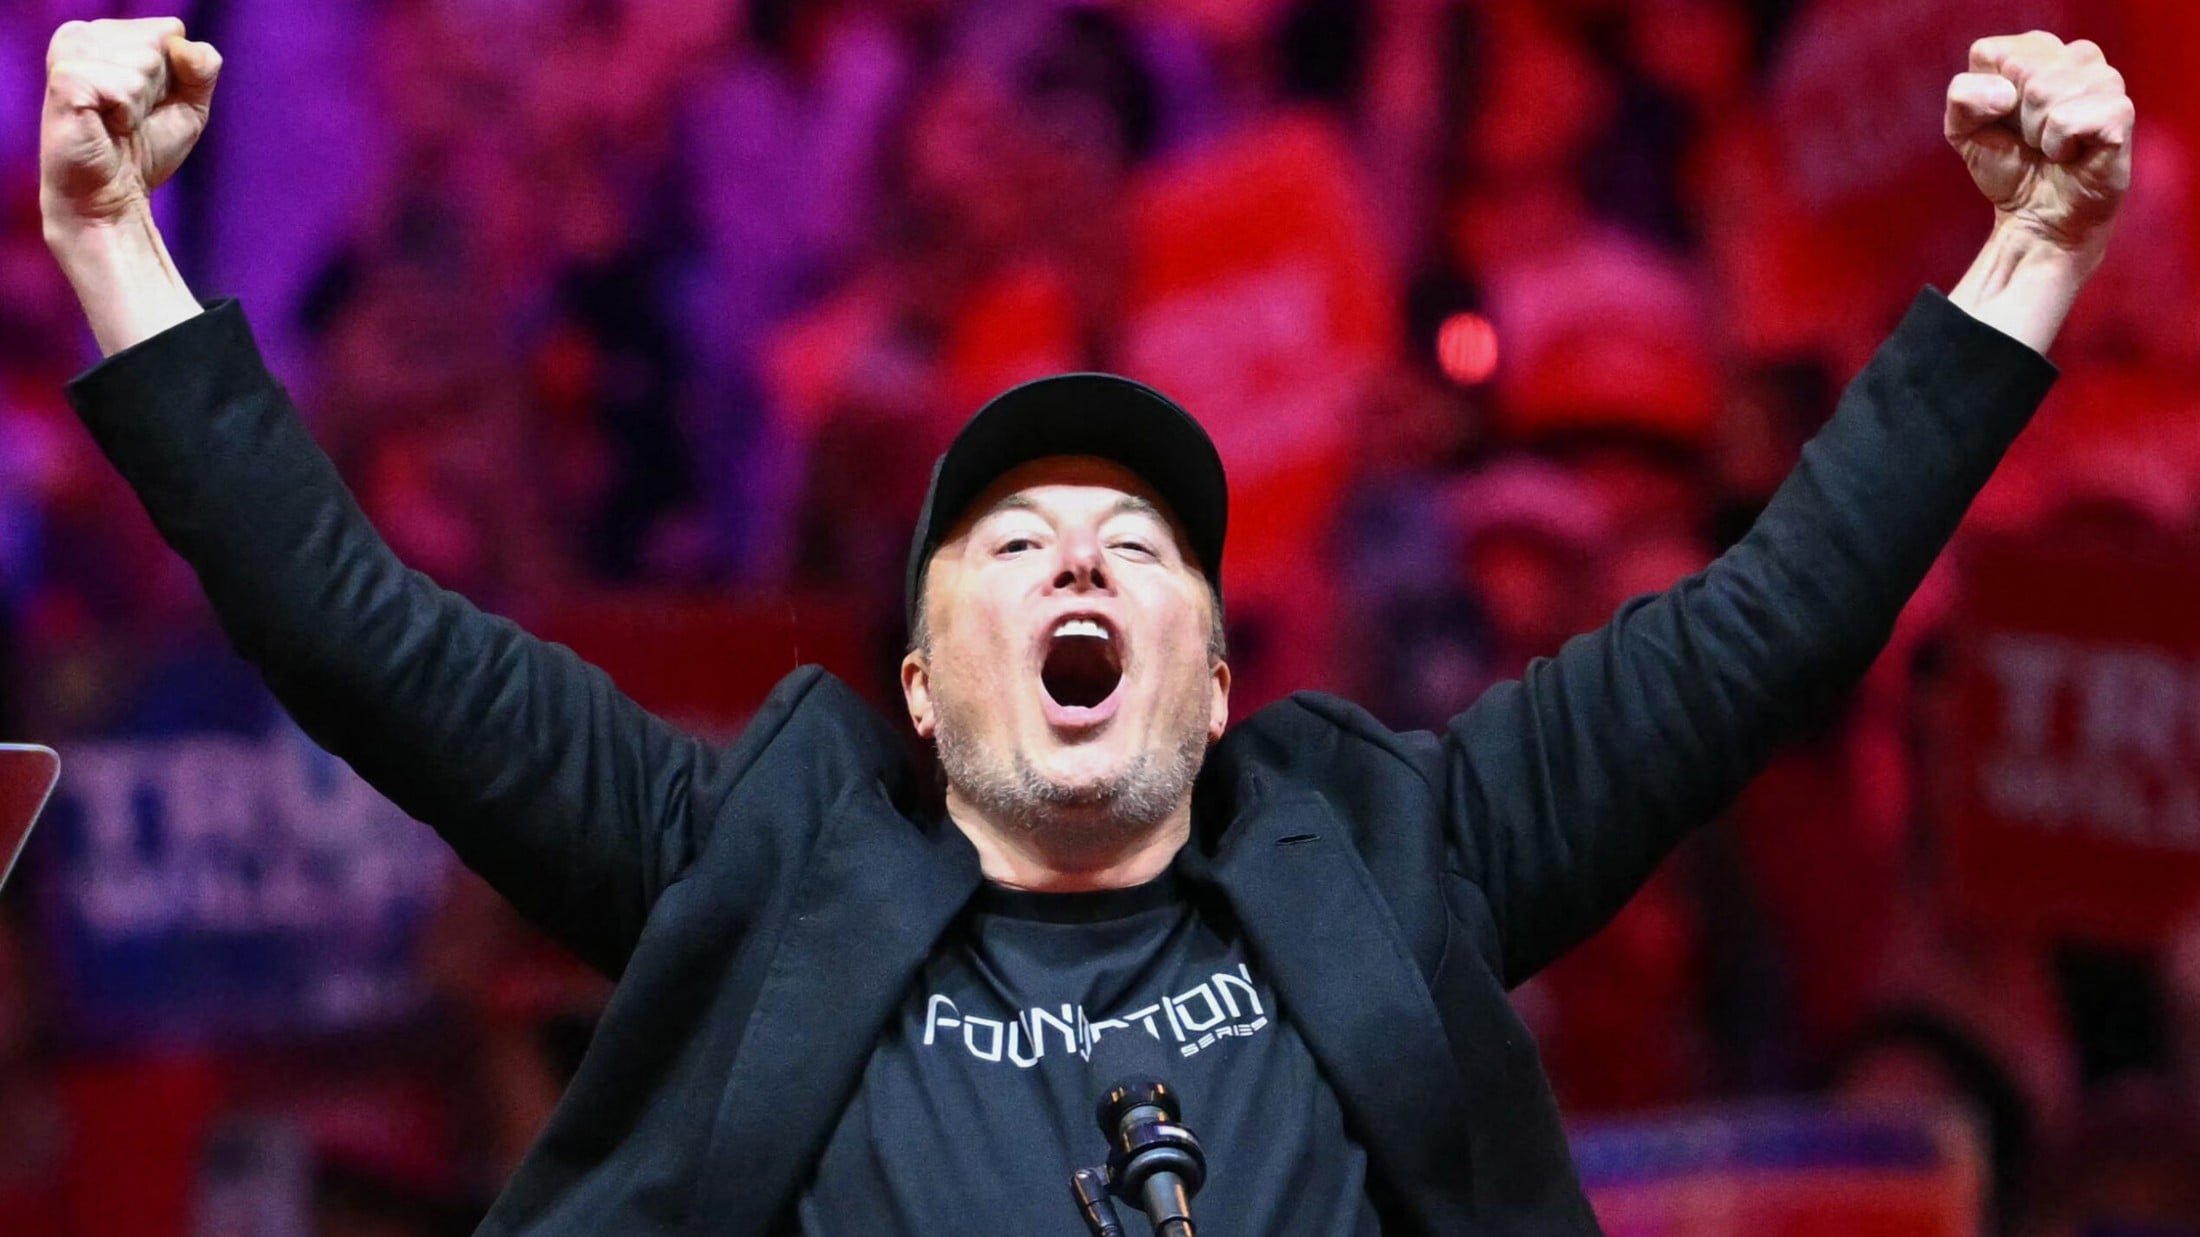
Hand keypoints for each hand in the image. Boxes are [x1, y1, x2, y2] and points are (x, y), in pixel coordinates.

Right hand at [40, 18, 221, 235]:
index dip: (175, 77)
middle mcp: (83, 34)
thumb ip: (202, 67)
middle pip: (159, 43)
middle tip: (129, 117)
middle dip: (159, 90)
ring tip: (116, 122)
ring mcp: (70, 53)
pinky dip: (127, 114)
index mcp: (107, 34)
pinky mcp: (65, 77)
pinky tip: (106, 125)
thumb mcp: (190, 105)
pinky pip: (126, 86)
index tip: (147, 104)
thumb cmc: (144, 150)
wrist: (112, 196)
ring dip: (141, 104)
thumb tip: (182, 45)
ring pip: (145, 62)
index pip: (170, 31)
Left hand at [1946, 32, 2133, 271]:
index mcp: (2038, 51)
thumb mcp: (1962, 129)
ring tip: (2051, 146)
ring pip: (2043, 91)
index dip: (1985, 97)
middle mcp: (2077, 56)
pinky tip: (2071, 154)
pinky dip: (2057, 146)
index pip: (1990, 52)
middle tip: (2030, 138)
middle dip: (2012, 116)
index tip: (2002, 120)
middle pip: (2019, 68)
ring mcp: (2105, 81)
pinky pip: (2067, 119)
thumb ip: (1963, 96)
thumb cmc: (2007, 166)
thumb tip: (2006, 95)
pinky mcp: (2119, 112)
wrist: (2038, 217)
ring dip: (2036, 133)